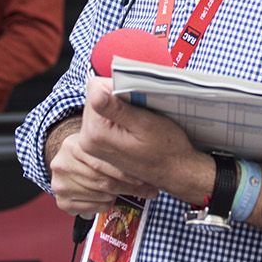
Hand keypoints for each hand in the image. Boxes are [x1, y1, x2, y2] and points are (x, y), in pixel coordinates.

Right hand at [47, 111, 154, 216]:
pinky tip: (111, 200)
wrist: (69, 162)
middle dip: (127, 187)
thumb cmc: (91, 153)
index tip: (142, 178)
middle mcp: (61, 165)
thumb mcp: (97, 143)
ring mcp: (60, 185)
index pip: (100, 163)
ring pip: (98, 195)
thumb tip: (144, 157)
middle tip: (148, 190)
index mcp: (71, 146)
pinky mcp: (61, 201)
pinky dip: (105, 205)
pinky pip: (91, 207)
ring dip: (119, 196)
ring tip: (134, 194)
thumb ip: (113, 145)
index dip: (123, 172)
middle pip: (101, 181)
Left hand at [75, 76, 203, 200]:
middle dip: (118, 100)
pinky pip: (104, 118)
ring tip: (138, 123)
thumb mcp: (146, 124)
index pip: (95, 89)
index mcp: (95, 133)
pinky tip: (134, 129)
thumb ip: (117, 108)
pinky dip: (120, 118)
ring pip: (101, 106)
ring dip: (120, 109)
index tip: (135, 102)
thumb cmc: (166, 150)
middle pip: (96, 97)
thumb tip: (93, 88)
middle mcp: (87, 139)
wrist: (174, 172)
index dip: (118, 89)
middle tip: (140, 115)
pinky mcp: (98, 145)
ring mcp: (91, 144)